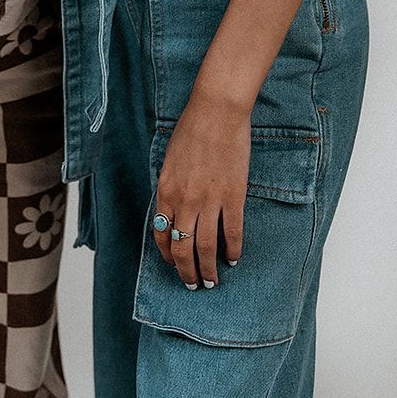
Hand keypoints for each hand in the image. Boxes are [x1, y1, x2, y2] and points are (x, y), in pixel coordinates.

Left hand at [153, 95, 250, 288]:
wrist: (215, 112)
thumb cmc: (191, 130)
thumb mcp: (169, 161)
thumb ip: (170, 188)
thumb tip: (173, 210)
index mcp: (165, 192)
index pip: (162, 235)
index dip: (168, 256)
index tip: (175, 265)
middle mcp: (184, 202)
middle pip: (183, 249)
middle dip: (188, 272)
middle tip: (195, 285)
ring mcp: (209, 201)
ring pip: (207, 248)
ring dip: (209, 270)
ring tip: (213, 282)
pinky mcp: (233, 196)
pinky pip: (232, 233)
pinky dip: (233, 251)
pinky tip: (234, 259)